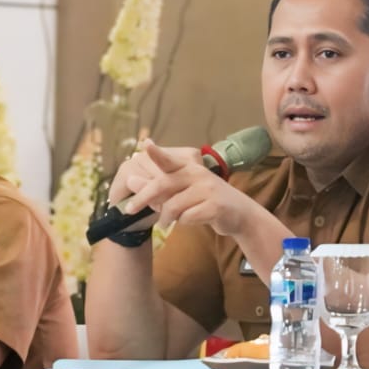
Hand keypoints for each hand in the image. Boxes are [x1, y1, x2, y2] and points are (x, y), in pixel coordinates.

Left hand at [114, 140, 259, 237]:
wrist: (239, 214)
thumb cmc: (205, 201)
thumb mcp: (182, 192)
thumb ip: (159, 187)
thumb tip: (131, 180)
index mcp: (189, 168)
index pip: (169, 160)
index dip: (157, 153)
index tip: (144, 144)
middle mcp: (198, 175)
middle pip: (163, 185)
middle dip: (143, 197)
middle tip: (129, 210)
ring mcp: (208, 190)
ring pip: (173, 205)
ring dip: (165, 218)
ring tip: (165, 223)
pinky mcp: (215, 206)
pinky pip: (188, 218)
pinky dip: (183, 223)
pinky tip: (188, 222)